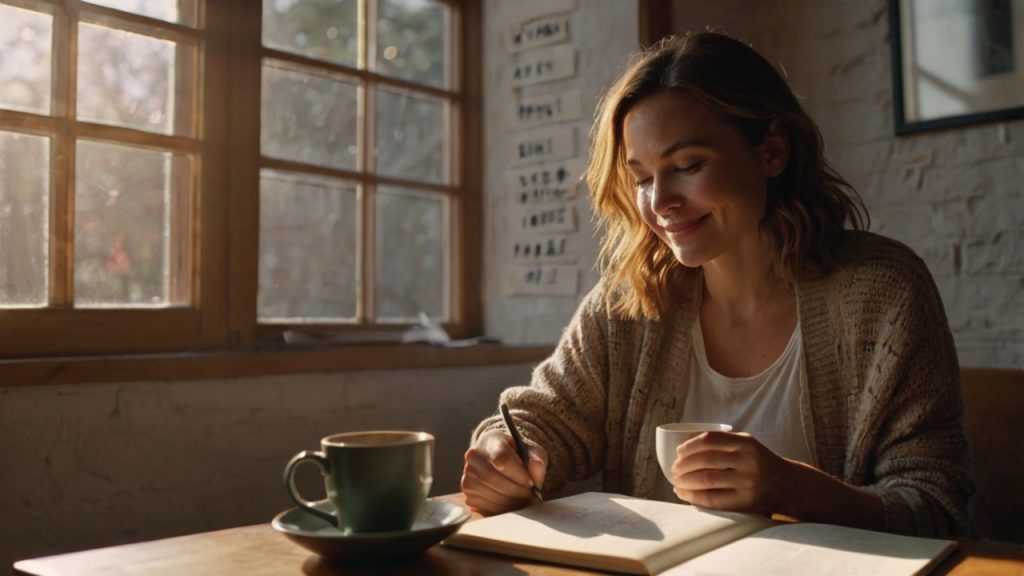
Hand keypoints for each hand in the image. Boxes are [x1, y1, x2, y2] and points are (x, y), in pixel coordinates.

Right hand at [461, 429, 546, 514]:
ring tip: (522, 499)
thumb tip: (536, 469)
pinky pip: (483, 505)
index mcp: (491, 440)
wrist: (500, 460)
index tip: (531, 482)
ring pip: (489, 493)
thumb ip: (536, 461)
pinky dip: (501, 508)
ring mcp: (467, 473)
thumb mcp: (531, 453)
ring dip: (510, 501)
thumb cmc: (517, 456)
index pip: (501, 458)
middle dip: (515, 491)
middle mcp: (474, 456)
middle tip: (530, 495)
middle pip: (493, 478)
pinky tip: (510, 503)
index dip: (518, 474)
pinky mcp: (467, 491)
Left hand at [670, 431, 793, 515]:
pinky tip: (684, 495)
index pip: (709, 440)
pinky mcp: (746, 502)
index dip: (688, 446)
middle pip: (705, 460)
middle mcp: (748, 460)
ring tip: (676, 482)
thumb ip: (723, 442)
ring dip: (685, 481)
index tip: (677, 452)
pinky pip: (713, 499)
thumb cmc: (759, 462)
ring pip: (706, 479)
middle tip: (673, 470)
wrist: (789, 484)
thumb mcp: (747, 445)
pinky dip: (694, 497)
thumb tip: (683, 448)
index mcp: (746, 443)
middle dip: (683, 466)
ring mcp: (748, 482)